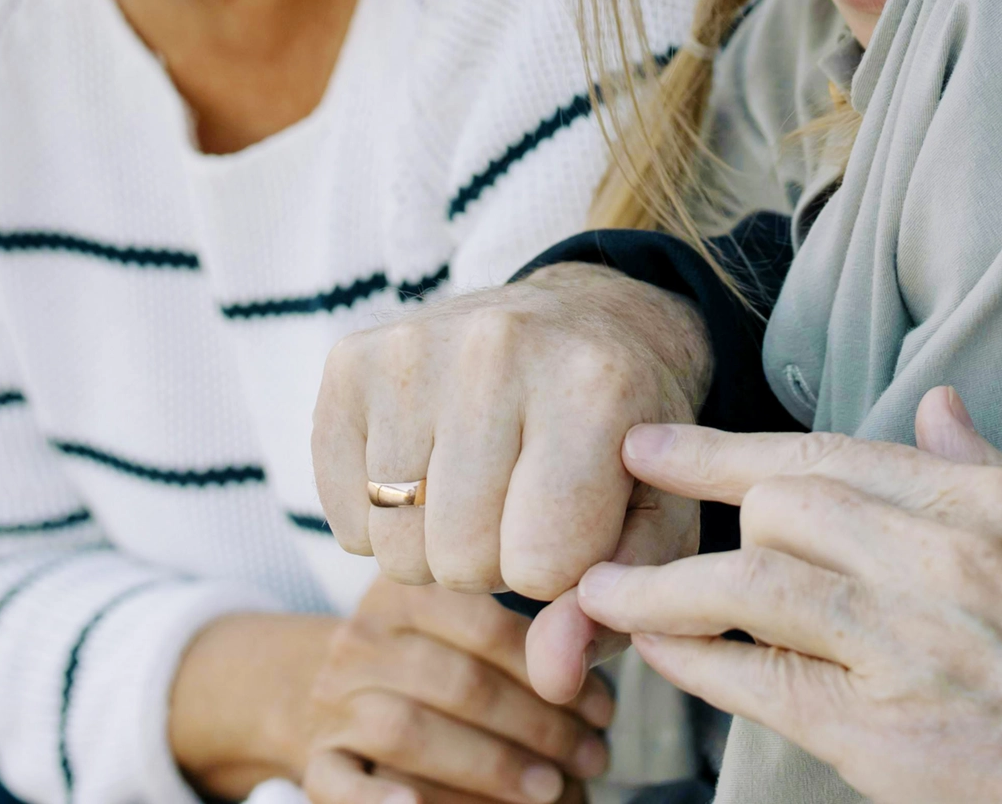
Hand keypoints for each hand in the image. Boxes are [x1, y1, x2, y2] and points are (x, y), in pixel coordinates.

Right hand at [304, 584, 613, 803]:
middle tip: (593, 756)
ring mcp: (334, 702)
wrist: (324, 690)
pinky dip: (377, 800)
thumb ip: (530, 635)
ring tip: (551, 787)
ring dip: (490, 764)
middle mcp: (362, 639)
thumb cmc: (431, 659)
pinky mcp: (317, 760)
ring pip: (408, 729)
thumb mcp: (466, 627)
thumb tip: (597, 660)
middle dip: (538, 725)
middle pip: (458, 682)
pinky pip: (339, 782)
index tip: (603, 710)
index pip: (486, 624)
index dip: (553, 671)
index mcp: (405, 591)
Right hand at [312, 264, 711, 700]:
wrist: (588, 324)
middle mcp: (498, 350)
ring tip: (479, 494)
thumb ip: (615, 604)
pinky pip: (344, 514)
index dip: (562, 571)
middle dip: (497, 562)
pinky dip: (383, 522)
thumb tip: (553, 677)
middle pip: (462, 559)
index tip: (577, 522)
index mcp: (594, 386)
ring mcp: (415, 348)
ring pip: (396, 547)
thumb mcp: (657, 517)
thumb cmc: (625, 437)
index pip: (545, 564)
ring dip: (438, 549)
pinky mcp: (352, 359)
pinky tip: (429, 475)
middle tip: (523, 506)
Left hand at [573, 388, 1001, 803]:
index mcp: (986, 503)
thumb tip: (937, 408)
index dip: (726, 449)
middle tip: (624, 513)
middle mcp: (939, 558)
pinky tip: (659, 653)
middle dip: (692, 509)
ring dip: (658, 585)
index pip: (827, 453)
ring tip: (597, 588)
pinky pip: (763, 684)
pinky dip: (698, 664)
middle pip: (774, 504)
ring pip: (747, 583)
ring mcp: (911, 647)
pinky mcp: (891, 739)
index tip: (659, 445)